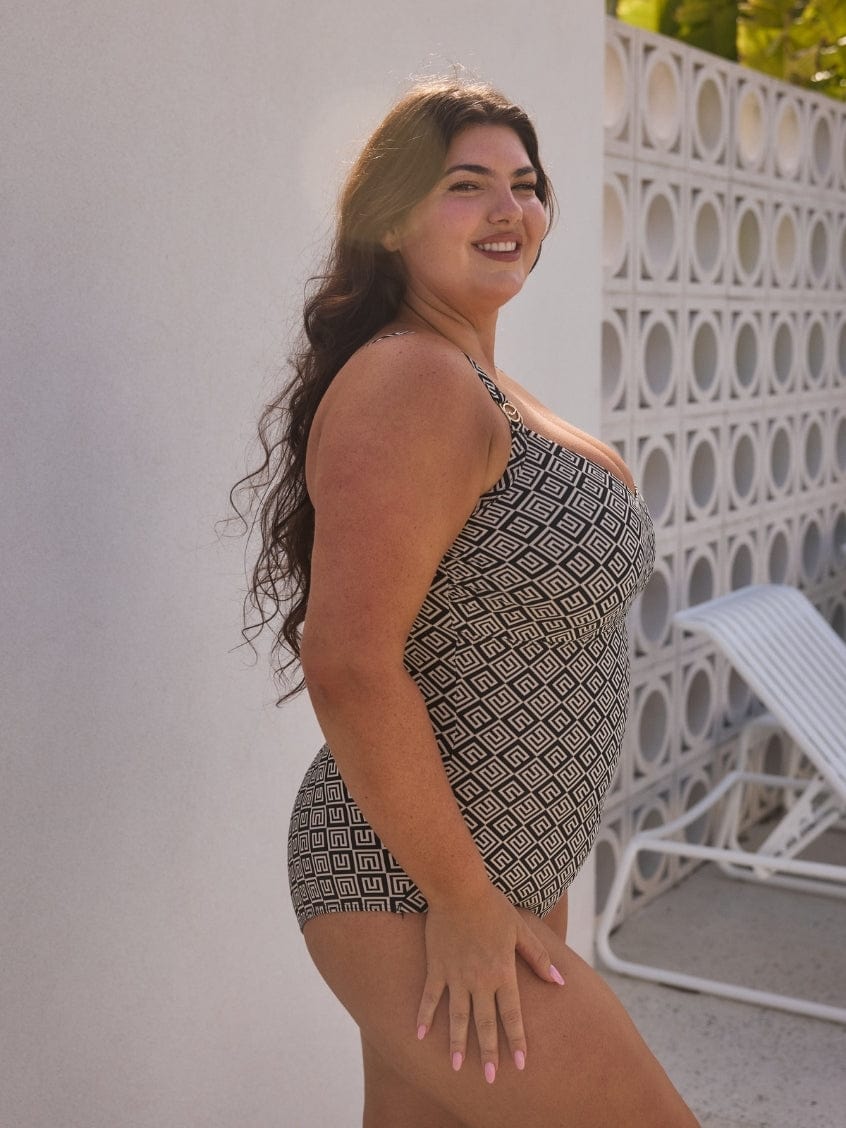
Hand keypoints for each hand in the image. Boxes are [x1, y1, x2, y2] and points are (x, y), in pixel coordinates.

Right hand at [415, 888, 565, 1082]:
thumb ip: (538, 957)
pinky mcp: (437, 967)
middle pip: (485, 1023)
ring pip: (458, 1017)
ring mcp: (456, 975)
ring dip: (458, 1043)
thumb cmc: (492, 907)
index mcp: (502, 972)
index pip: (511, 1014)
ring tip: (457, 1066)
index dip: (516, 1040)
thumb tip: (559, 981)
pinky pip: (430, 997)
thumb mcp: (521, 930)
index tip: (519, 1064)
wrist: (458, 889)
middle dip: (489, 1052)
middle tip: (491, 1078)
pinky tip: (419, 1034)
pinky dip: (424, 1015)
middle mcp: (479, 980)